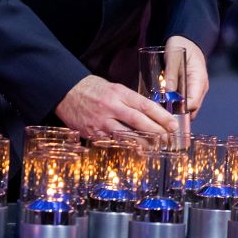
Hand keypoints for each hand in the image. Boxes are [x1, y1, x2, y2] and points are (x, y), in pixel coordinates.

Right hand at [54, 75, 178, 137]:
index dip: (161, 116)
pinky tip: (135, 150)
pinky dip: (125, 146)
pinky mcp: (93, 133)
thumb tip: (148, 113)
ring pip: (127, 135)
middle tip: (168, 138)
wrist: (65, 92)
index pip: (145, 105)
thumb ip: (129, 100)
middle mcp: (112, 107)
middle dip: (157, 131)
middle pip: (139, 121)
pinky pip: (113, 142)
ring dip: (144, 143)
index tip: (173, 124)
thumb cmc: (91, 88)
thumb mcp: (113, 87)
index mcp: (119, 93)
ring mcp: (102, 121)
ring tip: (156, 147)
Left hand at [166, 35, 209, 116]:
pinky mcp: (189, 90)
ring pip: (187, 109)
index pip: (193, 103)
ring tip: (159, 116)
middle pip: (191, 110)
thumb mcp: (173, 56)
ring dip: (175, 113)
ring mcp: (195, 90)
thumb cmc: (180, 46)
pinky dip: (174, 107)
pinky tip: (162, 108)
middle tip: (160, 119)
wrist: (185, 40)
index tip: (165, 115)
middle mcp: (199, 88)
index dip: (180, 111)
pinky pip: (183, 103)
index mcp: (199, 80)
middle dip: (177, 116)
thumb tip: (169, 94)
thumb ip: (171, 74)